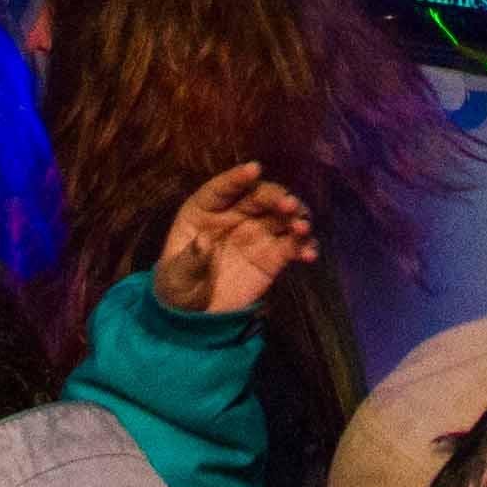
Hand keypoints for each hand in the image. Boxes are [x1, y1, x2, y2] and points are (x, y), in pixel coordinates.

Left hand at [151, 161, 318, 314]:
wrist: (196, 316)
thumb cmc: (179, 286)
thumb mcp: (177, 275)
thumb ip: (191, 258)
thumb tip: (204, 242)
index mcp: (205, 210)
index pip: (222, 188)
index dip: (237, 178)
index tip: (254, 169)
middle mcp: (235, 214)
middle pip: (259, 197)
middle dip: (276, 196)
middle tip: (289, 204)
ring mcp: (257, 233)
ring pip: (282, 216)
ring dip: (296, 216)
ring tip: (302, 227)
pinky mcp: (274, 256)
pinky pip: (293, 245)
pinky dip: (304, 246)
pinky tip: (309, 254)